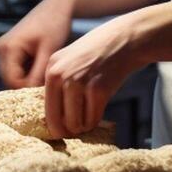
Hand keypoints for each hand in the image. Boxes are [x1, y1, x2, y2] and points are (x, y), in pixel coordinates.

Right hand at [0, 0, 73, 87]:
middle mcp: (1, 48)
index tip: (46, 91)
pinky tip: (42, 67)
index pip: (12, 81)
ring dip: (28, 79)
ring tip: (46, 75)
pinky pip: (16, 68)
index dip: (28, 89)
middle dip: (27, 85)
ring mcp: (3, 48)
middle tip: (47, 86)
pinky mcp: (10, 49)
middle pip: (10, 80)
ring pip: (13, 75)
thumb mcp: (49, 51)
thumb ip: (38, 74)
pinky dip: (27, 72)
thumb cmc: (54, 24)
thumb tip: (32, 95)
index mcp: (8, 48)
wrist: (57, 6)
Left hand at [43, 13, 144, 137]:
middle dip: (68, 129)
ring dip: (83, 126)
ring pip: (75, 123)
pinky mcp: (98, 90)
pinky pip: (92, 119)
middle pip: (58, 121)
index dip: (54, 125)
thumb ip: (58, 84)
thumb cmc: (97, 53)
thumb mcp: (69, 61)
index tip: (62, 131)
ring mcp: (79, 82)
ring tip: (89, 117)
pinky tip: (99, 110)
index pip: (46, 109)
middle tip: (77, 128)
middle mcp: (61, 75)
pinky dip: (96, 120)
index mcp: (52, 69)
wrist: (125, 40)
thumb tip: (52, 120)